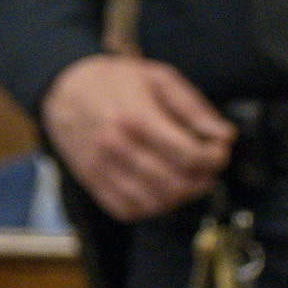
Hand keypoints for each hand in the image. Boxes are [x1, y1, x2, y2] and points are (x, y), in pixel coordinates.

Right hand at [40, 53, 234, 221]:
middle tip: (207, 167)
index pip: (190, 157)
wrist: (64, 87)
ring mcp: (100, 167)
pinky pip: (126, 210)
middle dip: (203, 179)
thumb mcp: (159, 78)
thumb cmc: (112, 81)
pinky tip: (159, 190)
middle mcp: (116, 146)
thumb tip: (223, 135)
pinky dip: (150, 208)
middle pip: (176, 184)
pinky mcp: (90, 179)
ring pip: (154, 203)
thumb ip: (195, 108)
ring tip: (186, 179)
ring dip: (180, 197)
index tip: (218, 150)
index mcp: (136, 118)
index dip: (216, 158)